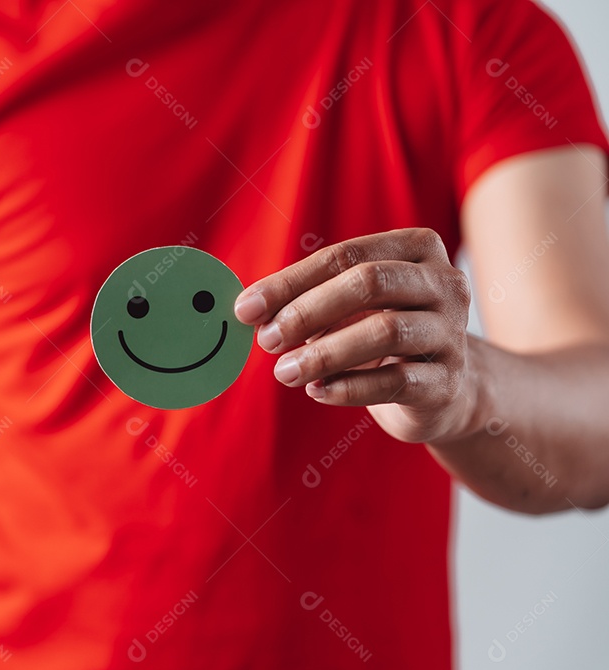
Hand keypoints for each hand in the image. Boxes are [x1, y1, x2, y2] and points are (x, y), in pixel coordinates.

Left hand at [234, 228, 477, 443]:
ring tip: (284, 371)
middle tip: (267, 339)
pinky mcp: (448, 382)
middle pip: (369, 283)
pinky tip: (316, 391)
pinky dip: (348, 387)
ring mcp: (452, 333)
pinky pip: (396, 382)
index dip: (290, 282)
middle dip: (307, 311)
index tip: (245, 309)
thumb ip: (306, 301)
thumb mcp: (348, 308)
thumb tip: (250, 311)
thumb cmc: (383, 334)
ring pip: (385, 332)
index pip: (344, 255)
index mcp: (416, 249)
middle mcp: (444, 284)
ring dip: (324, 353)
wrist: (444, 391)